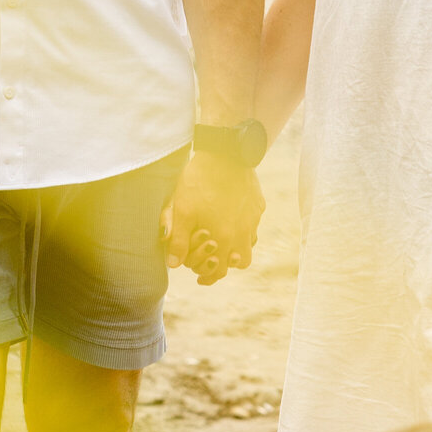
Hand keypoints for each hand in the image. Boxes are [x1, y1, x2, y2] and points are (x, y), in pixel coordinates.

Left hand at [161, 150, 263, 284]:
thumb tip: (174, 265)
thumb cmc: (200, 182)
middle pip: (240, 262)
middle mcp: (244, 232)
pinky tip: (231, 218)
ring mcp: (253, 218)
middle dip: (226, 264)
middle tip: (213, 259)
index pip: (221, 270)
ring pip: (249, 243)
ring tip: (222, 239)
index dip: (209, 277)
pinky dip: (243, 228)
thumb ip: (179, 241)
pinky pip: (253, 224)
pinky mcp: (258, 204)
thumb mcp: (182, 211)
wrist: (226, 153)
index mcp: (225, 238)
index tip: (200, 277)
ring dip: (237, 246)